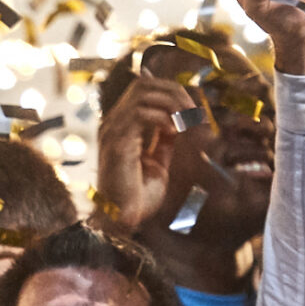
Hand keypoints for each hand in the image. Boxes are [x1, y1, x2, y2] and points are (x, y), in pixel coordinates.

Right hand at [92, 75, 190, 229]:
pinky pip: (141, 114)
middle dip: (173, 92)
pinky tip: (175, 130)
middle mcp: (112, 125)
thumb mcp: (158, 162)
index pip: (142, 88)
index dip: (171, 91)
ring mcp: (112, 132)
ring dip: (171, 103)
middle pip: (143, 84)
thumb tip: (177, 120)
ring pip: (142, 94)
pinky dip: (163, 117)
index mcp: (120, 128)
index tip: (192, 109)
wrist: (124, 221)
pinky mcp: (117, 143)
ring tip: (186, 121)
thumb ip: (164, 140)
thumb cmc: (139, 197)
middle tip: (192, 111)